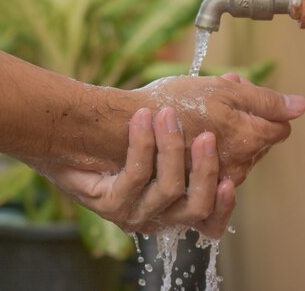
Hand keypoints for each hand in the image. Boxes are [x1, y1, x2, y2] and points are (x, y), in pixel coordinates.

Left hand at [34, 107, 234, 235]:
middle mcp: (156, 216)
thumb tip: (236, 81)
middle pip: (195, 208)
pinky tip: (141, 118)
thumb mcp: (166, 123)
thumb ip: (201, 110)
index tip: (229, 178)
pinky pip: (135, 177)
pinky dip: (142, 144)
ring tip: (166, 115)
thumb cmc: (121, 130)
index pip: (209, 223)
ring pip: (168, 191)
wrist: (69, 137)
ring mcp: (132, 213)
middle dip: (204, 169)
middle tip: (207, 135)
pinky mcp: (109, 204)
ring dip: (172, 149)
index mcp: (173, 205)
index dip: (224, 206)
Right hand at [134, 75, 304, 185]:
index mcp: (249, 138)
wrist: (124, 129)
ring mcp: (216, 181)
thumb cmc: (169, 103)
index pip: (280, 127)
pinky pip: (217, 187)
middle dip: (246, 123)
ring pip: (238, 162)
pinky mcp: (196, 191)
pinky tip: (196, 150)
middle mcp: (239, 166)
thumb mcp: (220, 90)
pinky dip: (213, 167)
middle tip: (215, 103)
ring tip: (201, 121)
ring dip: (227, 142)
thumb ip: (264, 99)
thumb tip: (301, 105)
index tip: (238, 95)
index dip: (262, 107)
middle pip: (260, 145)